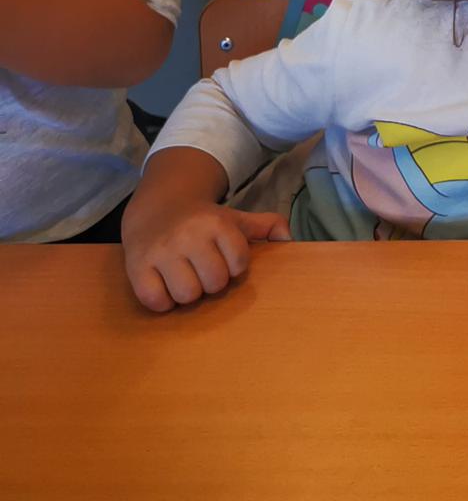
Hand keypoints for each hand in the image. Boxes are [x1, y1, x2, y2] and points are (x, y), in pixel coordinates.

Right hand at [122, 199, 291, 311]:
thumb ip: (265, 225)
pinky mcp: (136, 266)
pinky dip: (163, 302)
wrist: (156, 206)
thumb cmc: (203, 220)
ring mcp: (161, 252)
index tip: (224, 259)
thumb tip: (289, 239)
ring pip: (187, 295)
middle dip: (212, 283)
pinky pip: (155, 301)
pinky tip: (165, 287)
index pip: (239, 264)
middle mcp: (189, 236)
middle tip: (203, 272)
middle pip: (214, 283)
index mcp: (217, 223)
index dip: (234, 267)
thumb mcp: (235, 217)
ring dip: (188, 294)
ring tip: (185, 279)